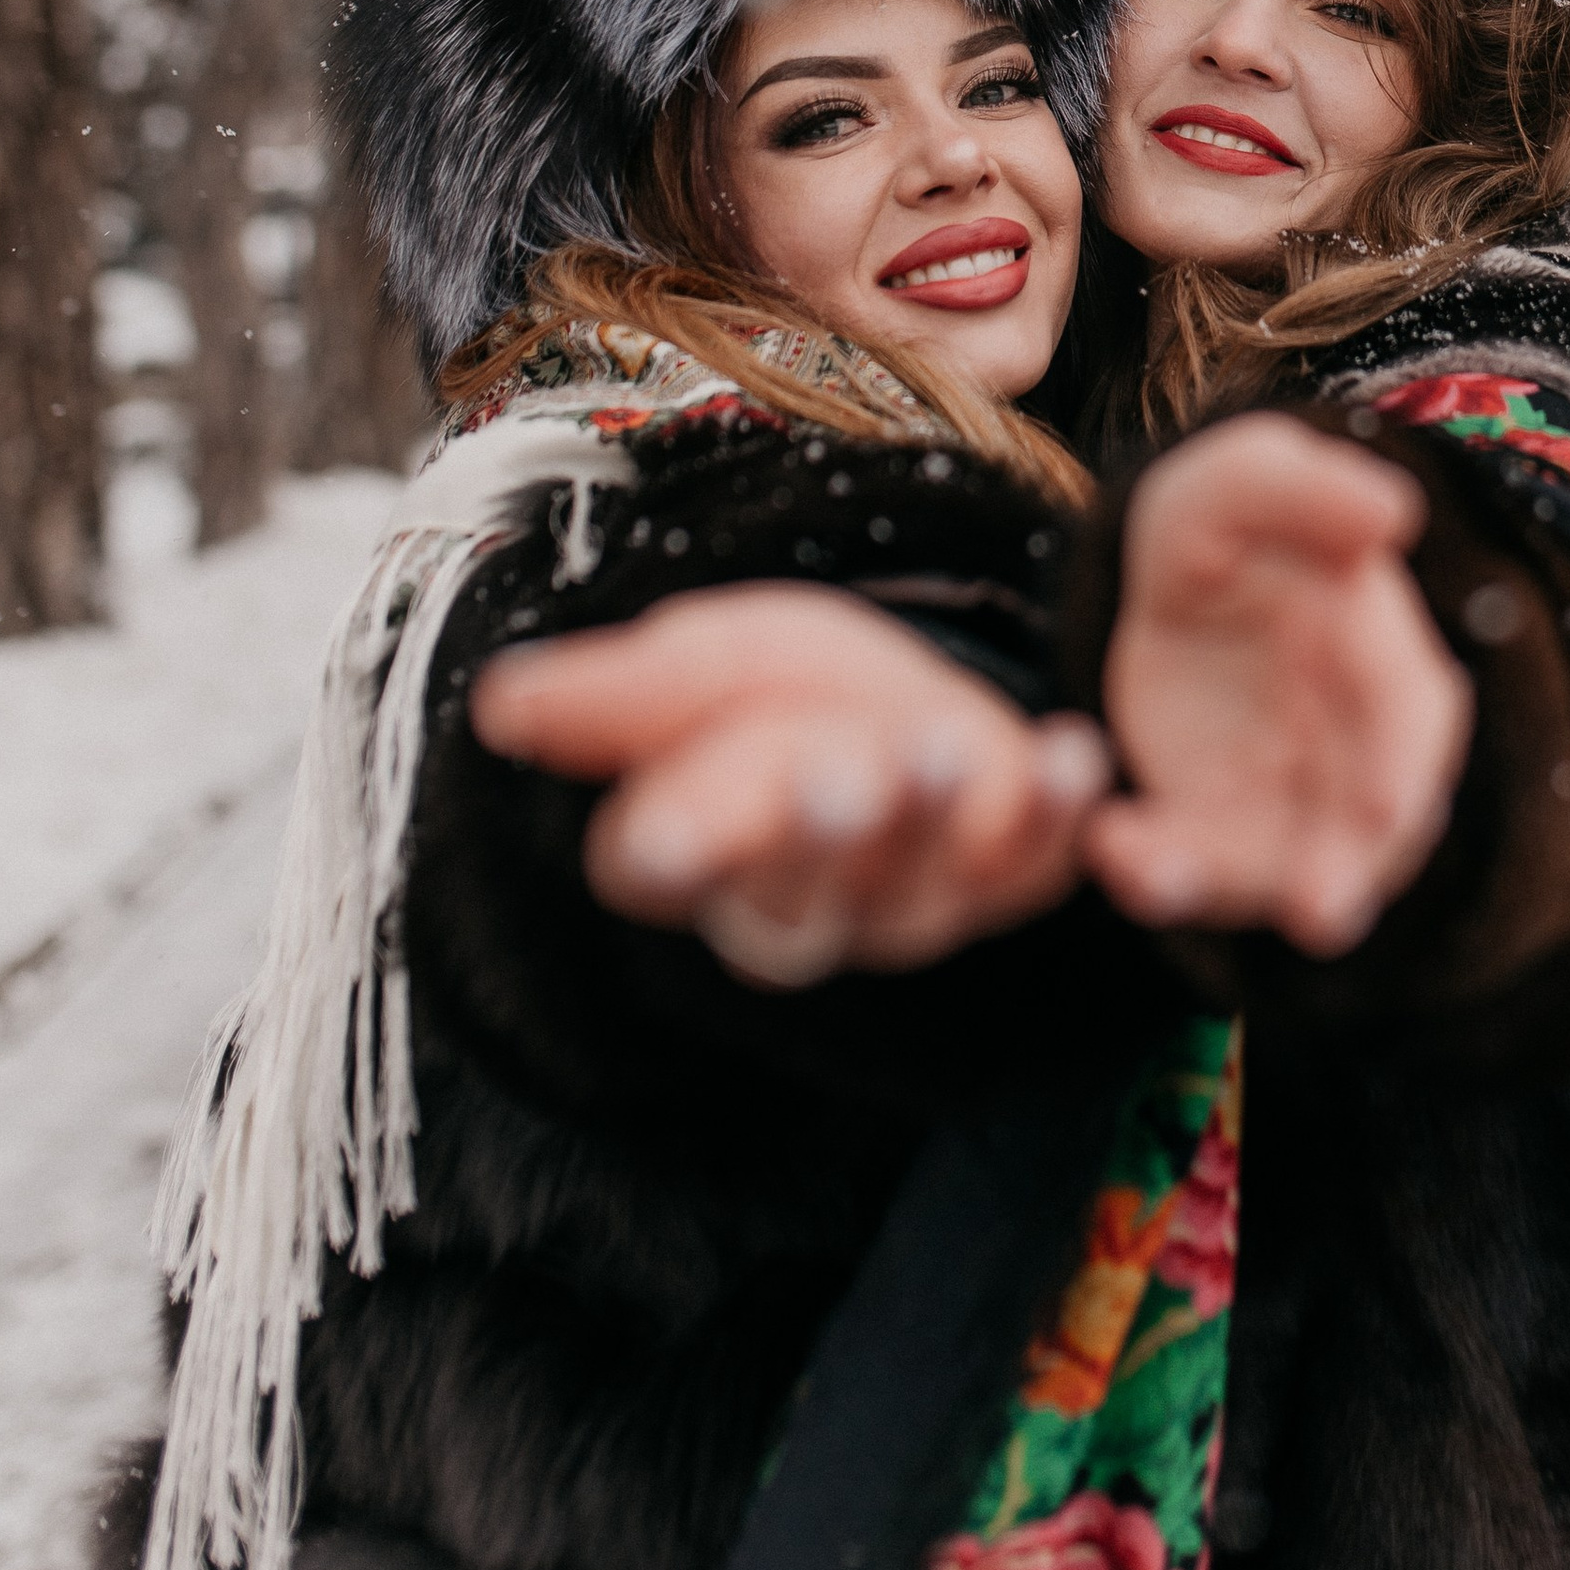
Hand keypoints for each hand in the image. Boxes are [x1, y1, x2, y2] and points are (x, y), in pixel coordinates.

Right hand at [473, 586, 1110, 987]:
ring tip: (940, 746)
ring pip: (917, 890)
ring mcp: (915, 900)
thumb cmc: (786, 691)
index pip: (671, 867)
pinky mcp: (1010, 875)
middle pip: (800, 894)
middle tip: (837, 777)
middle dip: (820, 834)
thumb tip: (499, 704)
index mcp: (703, 855)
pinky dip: (1057, 815)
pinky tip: (1071, 756)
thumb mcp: (705, 666)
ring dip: (932, 819)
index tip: (663, 836)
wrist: (906, 689)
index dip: (674, 850)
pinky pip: (1035, 863)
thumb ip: (619, 695)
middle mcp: (806, 903)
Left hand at [1085, 416, 1472, 956]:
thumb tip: (1393, 512)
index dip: (1401, 765)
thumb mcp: (1240, 485)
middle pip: (1364, 826)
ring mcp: (1286, 801)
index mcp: (1377, 652)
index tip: (1387, 809)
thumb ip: (1303, 489)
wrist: (1155, 593)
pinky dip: (1158, 868)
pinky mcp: (1218, 833)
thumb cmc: (1222, 531)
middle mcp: (1349, 744)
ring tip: (1157, 877)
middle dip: (1345, 870)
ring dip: (1231, 884)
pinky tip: (1110, 842)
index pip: (1408, 717)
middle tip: (1319, 910)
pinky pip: (1196, 868)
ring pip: (1278, 865)